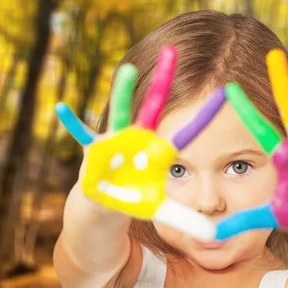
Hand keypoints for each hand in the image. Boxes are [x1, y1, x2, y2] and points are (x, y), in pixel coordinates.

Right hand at [56, 46, 225, 240]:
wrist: (105, 203)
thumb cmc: (135, 199)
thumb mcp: (162, 211)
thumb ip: (187, 221)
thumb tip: (215, 237)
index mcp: (159, 151)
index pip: (186, 132)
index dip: (204, 116)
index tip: (226, 91)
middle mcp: (139, 139)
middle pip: (153, 106)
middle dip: (162, 80)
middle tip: (172, 50)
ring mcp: (116, 142)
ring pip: (120, 113)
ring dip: (123, 93)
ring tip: (127, 71)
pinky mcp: (94, 151)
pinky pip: (81, 136)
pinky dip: (72, 123)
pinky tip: (62, 107)